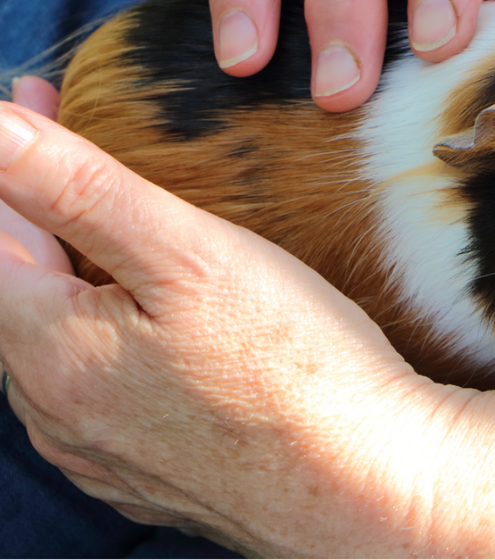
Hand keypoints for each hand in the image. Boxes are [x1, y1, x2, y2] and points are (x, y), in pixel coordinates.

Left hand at [0, 100, 494, 555]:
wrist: (369, 484)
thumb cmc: (294, 366)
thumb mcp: (188, 255)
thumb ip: (81, 189)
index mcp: (52, 353)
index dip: (8, 167)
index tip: (40, 99)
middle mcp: (59, 414)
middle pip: (24, 293)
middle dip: (37, 215)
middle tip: (67, 145)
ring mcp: (102, 454)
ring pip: (60, 345)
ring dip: (70, 279)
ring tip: (105, 230)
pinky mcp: (150, 475)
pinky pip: (100, 391)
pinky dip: (105, 337)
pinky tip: (147, 323)